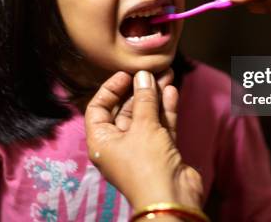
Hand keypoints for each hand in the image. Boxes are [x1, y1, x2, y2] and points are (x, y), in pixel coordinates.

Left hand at [85, 70, 202, 210]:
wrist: (172, 198)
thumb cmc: (147, 164)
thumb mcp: (143, 127)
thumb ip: (144, 99)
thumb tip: (143, 75)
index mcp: (102, 141)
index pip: (98, 108)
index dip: (110, 89)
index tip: (126, 74)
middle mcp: (119, 144)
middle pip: (124, 110)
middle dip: (138, 89)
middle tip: (151, 72)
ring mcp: (141, 148)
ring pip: (146, 116)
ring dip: (155, 96)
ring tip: (166, 74)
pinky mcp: (160, 151)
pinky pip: (161, 125)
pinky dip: (165, 109)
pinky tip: (171, 90)